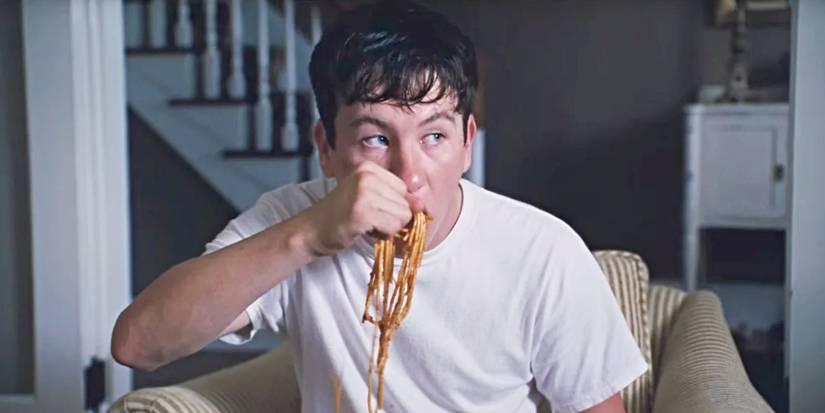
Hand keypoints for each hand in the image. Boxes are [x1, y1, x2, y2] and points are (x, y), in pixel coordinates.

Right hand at [300, 162, 420, 255]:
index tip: (371, 209)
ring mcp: (364, 192)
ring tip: (364, 223)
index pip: (403, 189)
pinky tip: (362, 229)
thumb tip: (424, 206)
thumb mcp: (370, 201)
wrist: (312, 230)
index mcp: (368, 168)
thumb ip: (396, 201)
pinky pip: (393, 227)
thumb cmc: (341, 217)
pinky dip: (382, 234)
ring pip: (402, 216)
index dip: (393, 205)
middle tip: (365, 219)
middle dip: (390, 218)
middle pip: (406, 203)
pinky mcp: (363, 211)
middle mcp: (367, 175)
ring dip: (386, 228)